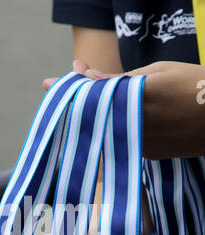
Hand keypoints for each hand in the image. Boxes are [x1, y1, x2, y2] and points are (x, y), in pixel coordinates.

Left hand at [44, 59, 204, 159]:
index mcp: (137, 99)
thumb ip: (120, 79)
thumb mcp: (159, 72)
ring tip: (90, 102)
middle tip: (65, 92)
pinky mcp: (147, 155)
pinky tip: (116, 118)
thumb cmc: (195, 87)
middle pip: (95, 116)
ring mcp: (141, 144)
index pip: (94, 94)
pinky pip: (122, 140)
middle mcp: (135, 126)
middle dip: (78, 105)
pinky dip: (114, 129)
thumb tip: (87, 76)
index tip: (50, 84)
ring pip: (107, 131)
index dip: (71, 88)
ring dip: (96, 118)